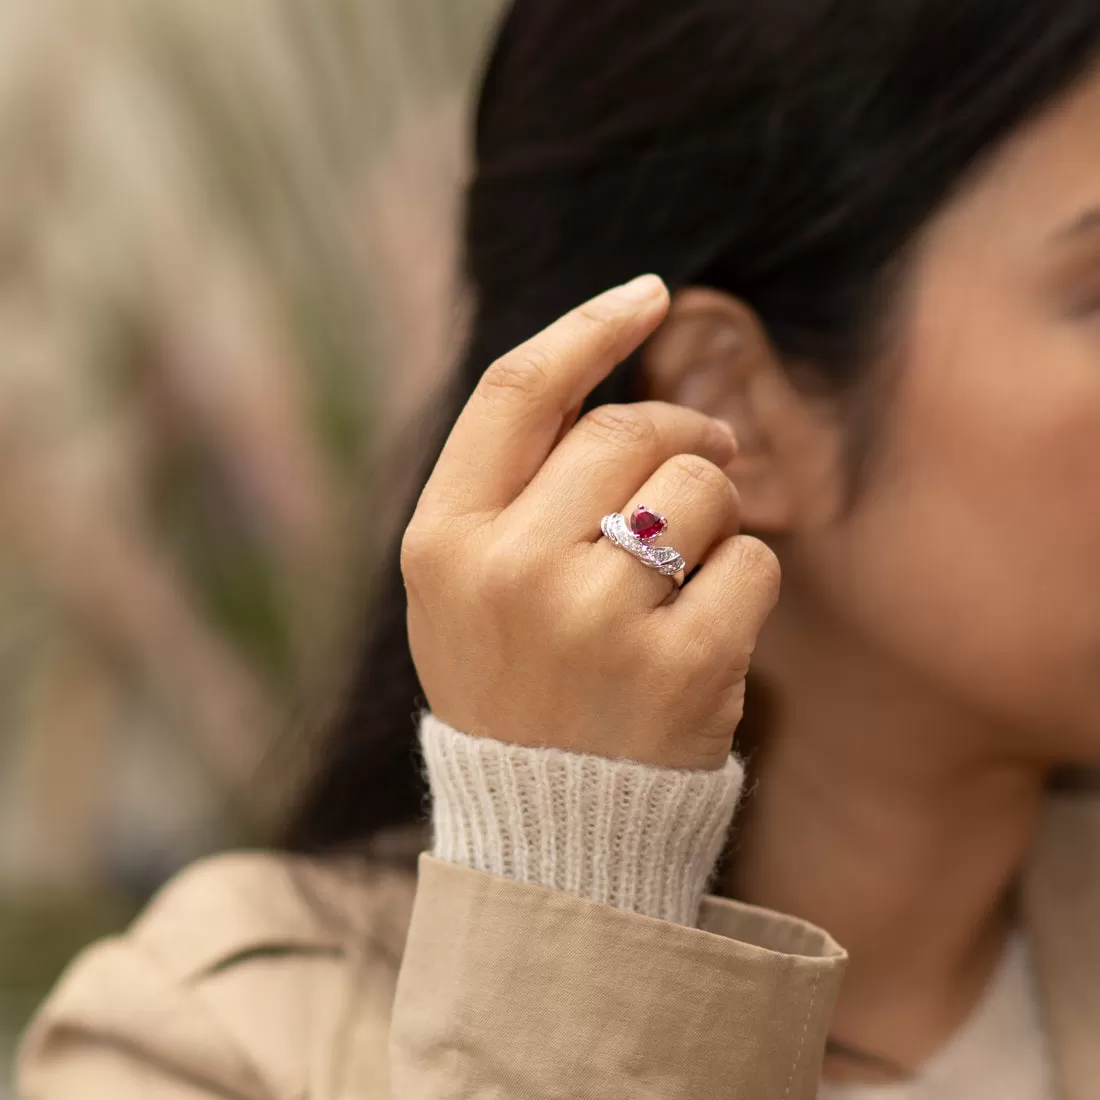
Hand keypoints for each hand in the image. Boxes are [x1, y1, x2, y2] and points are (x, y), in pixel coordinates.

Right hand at [402, 276, 780, 770]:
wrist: (553, 837)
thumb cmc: (517, 687)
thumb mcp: (468, 589)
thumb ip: (514, 487)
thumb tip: (617, 382)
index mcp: (443, 541)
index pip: (519, 391)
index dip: (589, 328)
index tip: (651, 293)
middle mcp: (509, 571)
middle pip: (628, 429)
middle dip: (682, 434)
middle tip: (704, 463)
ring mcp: (594, 622)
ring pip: (703, 486)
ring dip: (715, 514)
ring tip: (682, 577)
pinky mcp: (679, 672)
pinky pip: (754, 563)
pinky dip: (748, 583)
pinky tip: (708, 635)